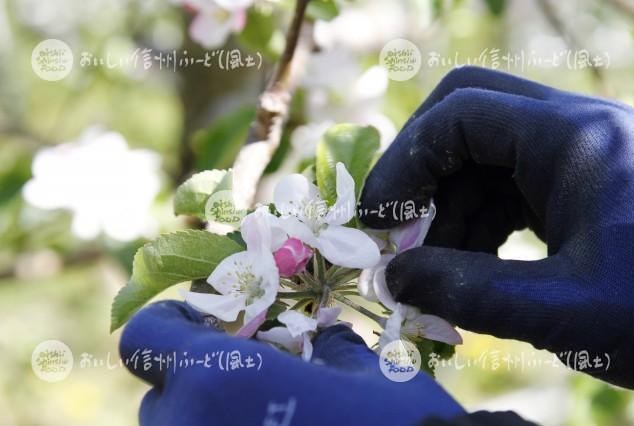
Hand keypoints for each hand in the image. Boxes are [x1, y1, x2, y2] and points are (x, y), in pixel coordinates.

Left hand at [119, 301, 463, 424]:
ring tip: (263, 418)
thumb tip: (318, 342)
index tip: (211, 324)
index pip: (147, 337)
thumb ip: (327, 349)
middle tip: (249, 378)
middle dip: (199, 378)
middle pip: (161, 394)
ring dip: (208, 418)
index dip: (173, 322)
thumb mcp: (365, 374)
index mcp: (215, 381)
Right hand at [360, 66, 633, 388]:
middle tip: (395, 232)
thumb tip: (393, 279)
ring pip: (480, 160)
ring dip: (444, 212)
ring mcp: (574, 159)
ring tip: (431, 274)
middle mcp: (572, 132)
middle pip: (466, 117)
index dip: (405, 163)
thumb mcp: (567, 310)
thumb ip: (469, 293)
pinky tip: (470, 271)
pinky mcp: (576, 189)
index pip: (461, 114)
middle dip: (419, 174)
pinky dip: (474, 226)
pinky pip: (504, 189)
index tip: (377, 221)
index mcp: (574, 138)